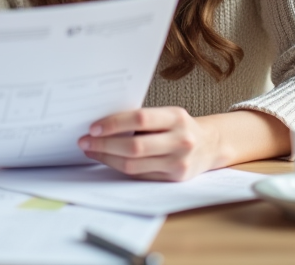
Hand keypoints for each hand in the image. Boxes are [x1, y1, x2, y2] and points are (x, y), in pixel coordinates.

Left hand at [78, 106, 221, 180]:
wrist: (209, 146)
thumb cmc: (179, 127)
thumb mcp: (167, 115)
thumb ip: (142, 119)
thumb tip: (102, 124)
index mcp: (176, 117)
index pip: (140, 119)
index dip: (114, 123)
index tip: (93, 127)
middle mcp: (180, 140)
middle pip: (134, 146)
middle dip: (104, 144)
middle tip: (84, 141)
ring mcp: (178, 162)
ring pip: (134, 164)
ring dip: (107, 158)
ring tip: (91, 151)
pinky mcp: (174, 179)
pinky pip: (140, 175)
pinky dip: (119, 167)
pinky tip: (107, 160)